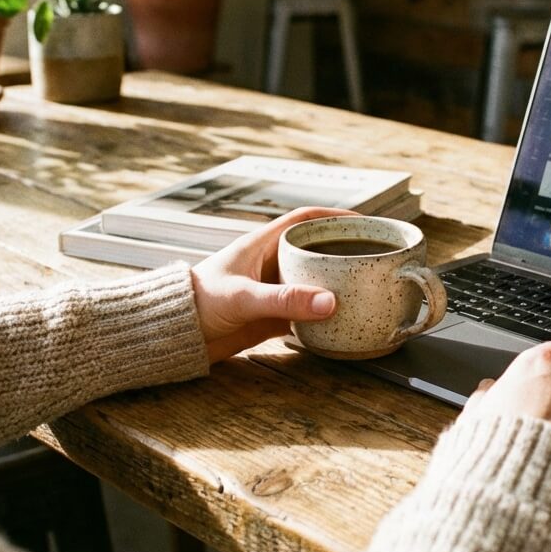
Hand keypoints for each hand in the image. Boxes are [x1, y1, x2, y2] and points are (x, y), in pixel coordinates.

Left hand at [191, 206, 355, 363]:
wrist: (177, 335)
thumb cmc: (199, 304)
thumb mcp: (244, 298)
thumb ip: (284, 300)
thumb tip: (330, 301)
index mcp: (262, 245)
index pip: (304, 219)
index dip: (334, 216)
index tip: (362, 221)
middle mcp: (270, 264)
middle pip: (315, 249)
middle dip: (342, 250)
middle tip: (373, 257)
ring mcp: (273, 290)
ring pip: (313, 280)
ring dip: (336, 283)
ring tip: (366, 287)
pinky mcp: (272, 316)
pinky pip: (305, 311)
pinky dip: (324, 315)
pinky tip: (341, 320)